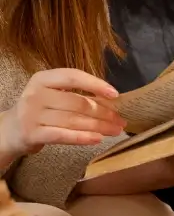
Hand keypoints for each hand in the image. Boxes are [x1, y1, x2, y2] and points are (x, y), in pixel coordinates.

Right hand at [0, 69, 123, 159]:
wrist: (10, 131)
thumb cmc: (40, 110)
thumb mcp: (53, 95)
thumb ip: (77, 94)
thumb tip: (112, 101)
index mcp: (43, 79)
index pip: (73, 76)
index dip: (96, 84)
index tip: (116, 94)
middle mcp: (36, 94)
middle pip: (78, 102)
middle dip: (104, 112)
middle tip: (121, 120)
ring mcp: (32, 114)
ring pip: (73, 120)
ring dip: (99, 126)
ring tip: (116, 130)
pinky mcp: (32, 133)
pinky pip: (63, 135)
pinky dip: (82, 137)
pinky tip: (98, 139)